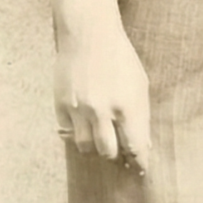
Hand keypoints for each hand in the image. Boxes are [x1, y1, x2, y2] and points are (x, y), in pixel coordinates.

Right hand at [55, 27, 150, 174]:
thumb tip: (141, 144)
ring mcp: (79, 109)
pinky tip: (84, 124)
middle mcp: (103, 110)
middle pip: (108, 151)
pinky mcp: (61, 105)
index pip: (135, 145)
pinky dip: (77, 133)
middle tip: (119, 151)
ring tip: (102, 136)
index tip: (140, 167)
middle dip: (115, 153)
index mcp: (128, 104)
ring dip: (95, 146)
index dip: (139, 160)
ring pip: (85, 147)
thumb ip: (140, 115)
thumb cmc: (120, 57)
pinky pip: (68, 133)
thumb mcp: (139, 84)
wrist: (90, 35)